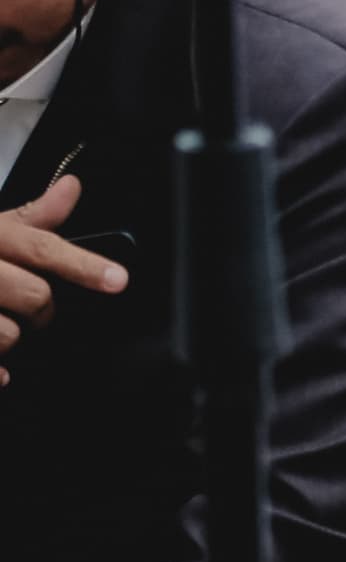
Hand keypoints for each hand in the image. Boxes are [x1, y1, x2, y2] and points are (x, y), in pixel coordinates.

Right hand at [0, 175, 124, 369]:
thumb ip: (30, 216)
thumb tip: (72, 187)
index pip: (40, 247)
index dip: (82, 264)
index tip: (118, 280)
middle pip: (34, 296)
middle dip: (43, 308)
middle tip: (35, 307)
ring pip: (9, 334)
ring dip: (11, 338)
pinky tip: (2, 373)